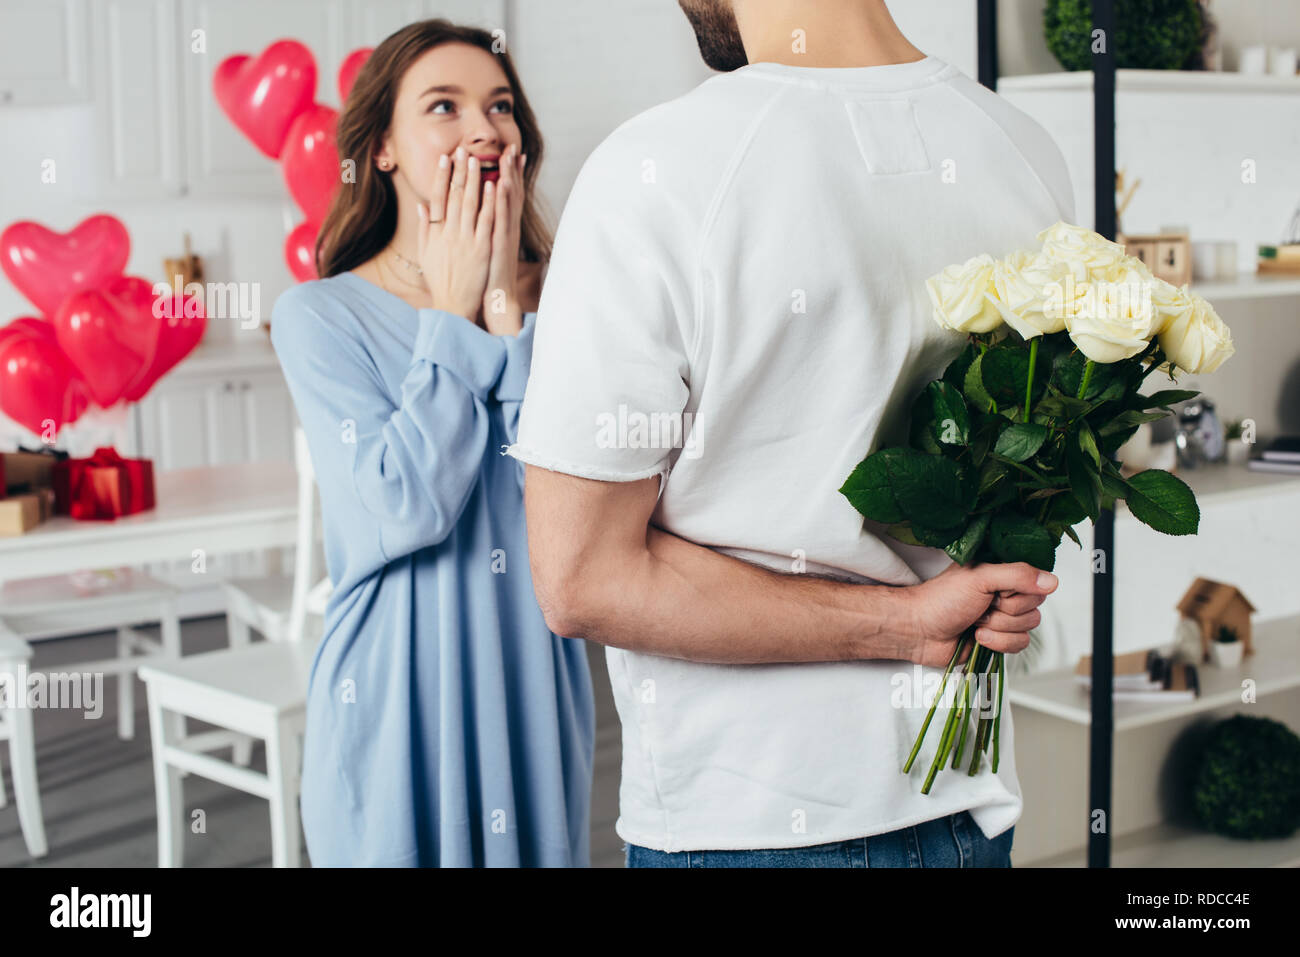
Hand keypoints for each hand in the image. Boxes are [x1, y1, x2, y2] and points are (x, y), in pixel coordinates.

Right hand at [417, 146, 494, 321]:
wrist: (453, 305)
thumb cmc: (440, 280)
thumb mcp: (426, 254)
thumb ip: (424, 228)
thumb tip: (422, 205)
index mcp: (435, 233)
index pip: (437, 198)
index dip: (441, 176)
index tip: (445, 158)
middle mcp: (448, 234)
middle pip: (453, 196)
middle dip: (459, 171)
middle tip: (463, 150)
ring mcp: (465, 241)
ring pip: (470, 204)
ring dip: (474, 180)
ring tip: (478, 160)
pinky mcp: (481, 249)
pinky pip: (486, 221)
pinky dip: (489, 202)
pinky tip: (494, 185)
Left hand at [481, 143, 526, 335]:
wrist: (496, 298)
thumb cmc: (487, 274)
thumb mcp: (485, 247)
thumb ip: (482, 229)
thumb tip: (479, 215)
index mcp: (501, 226)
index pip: (505, 194)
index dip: (507, 173)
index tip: (508, 153)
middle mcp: (506, 227)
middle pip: (511, 192)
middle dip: (511, 168)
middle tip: (512, 145)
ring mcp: (504, 233)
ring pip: (508, 200)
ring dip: (508, 176)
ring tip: (508, 155)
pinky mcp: (500, 242)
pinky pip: (501, 217)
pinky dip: (501, 200)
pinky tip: (500, 183)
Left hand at [902, 561, 1057, 667]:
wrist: (919, 630)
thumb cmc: (941, 599)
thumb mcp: (980, 578)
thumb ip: (1017, 575)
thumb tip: (1052, 582)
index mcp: (1002, 573)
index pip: (1036, 583)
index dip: (1018, 592)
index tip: (996, 591)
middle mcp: (1005, 593)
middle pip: (1034, 608)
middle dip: (1005, 612)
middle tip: (981, 606)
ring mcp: (1002, 617)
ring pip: (1028, 628)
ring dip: (998, 628)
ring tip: (975, 621)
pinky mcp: (999, 640)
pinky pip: (1019, 645)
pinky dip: (997, 643)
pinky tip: (977, 636)